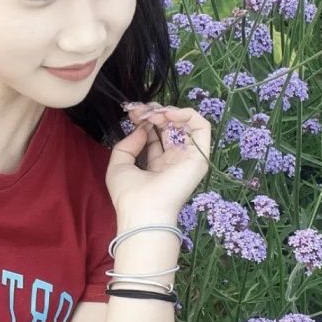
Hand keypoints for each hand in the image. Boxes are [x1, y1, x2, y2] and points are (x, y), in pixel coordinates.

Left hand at [106, 102, 211, 220]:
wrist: (142, 211)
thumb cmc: (129, 194)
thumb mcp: (119, 165)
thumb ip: (127, 144)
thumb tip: (142, 129)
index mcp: (157, 165)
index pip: (156, 136)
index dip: (145, 121)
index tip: (132, 113)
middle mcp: (174, 160)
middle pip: (171, 128)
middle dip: (156, 113)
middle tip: (142, 109)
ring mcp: (188, 158)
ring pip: (186, 125)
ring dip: (169, 112)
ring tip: (153, 113)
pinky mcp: (199, 156)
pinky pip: (202, 128)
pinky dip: (187, 115)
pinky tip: (168, 115)